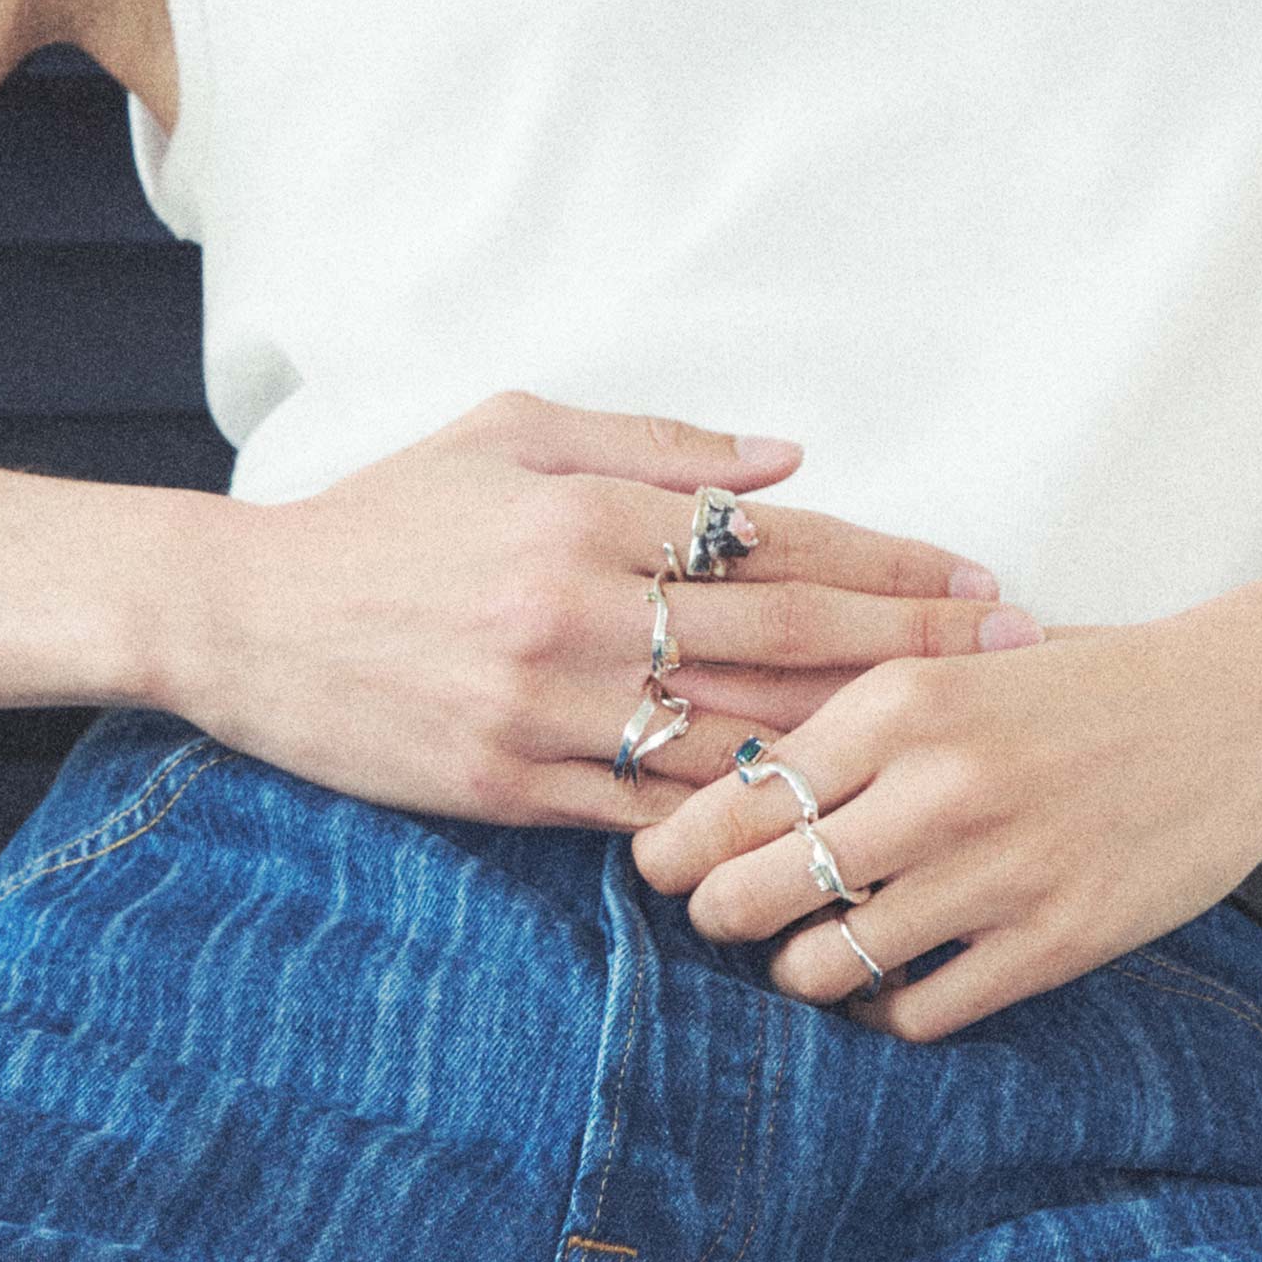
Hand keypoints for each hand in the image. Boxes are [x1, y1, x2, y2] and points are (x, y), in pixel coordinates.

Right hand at [170, 388, 1037, 829]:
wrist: (242, 616)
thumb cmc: (383, 516)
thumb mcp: (508, 433)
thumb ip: (654, 446)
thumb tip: (793, 459)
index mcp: (589, 513)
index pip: (779, 540)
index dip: (891, 562)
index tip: (978, 580)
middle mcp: (580, 609)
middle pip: (786, 637)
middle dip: (915, 646)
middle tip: (1019, 656)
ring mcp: (546, 708)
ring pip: (734, 734)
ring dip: (855, 743)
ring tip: (953, 750)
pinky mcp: (509, 787)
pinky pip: (649, 812)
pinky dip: (738, 818)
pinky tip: (820, 828)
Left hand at [628, 585, 1261, 1040]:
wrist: (1246, 707)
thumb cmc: (1090, 684)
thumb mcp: (957, 663)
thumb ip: (851, 716)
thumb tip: (725, 778)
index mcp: (901, 699)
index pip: (736, 796)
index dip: (677, 848)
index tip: (659, 867)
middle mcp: (937, 785)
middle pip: (752, 891)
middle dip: (717, 918)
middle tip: (723, 919)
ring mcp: (997, 871)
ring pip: (822, 966)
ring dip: (796, 974)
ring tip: (807, 957)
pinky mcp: (1055, 941)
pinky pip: (916, 1014)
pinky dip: (880, 1016)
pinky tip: (886, 991)